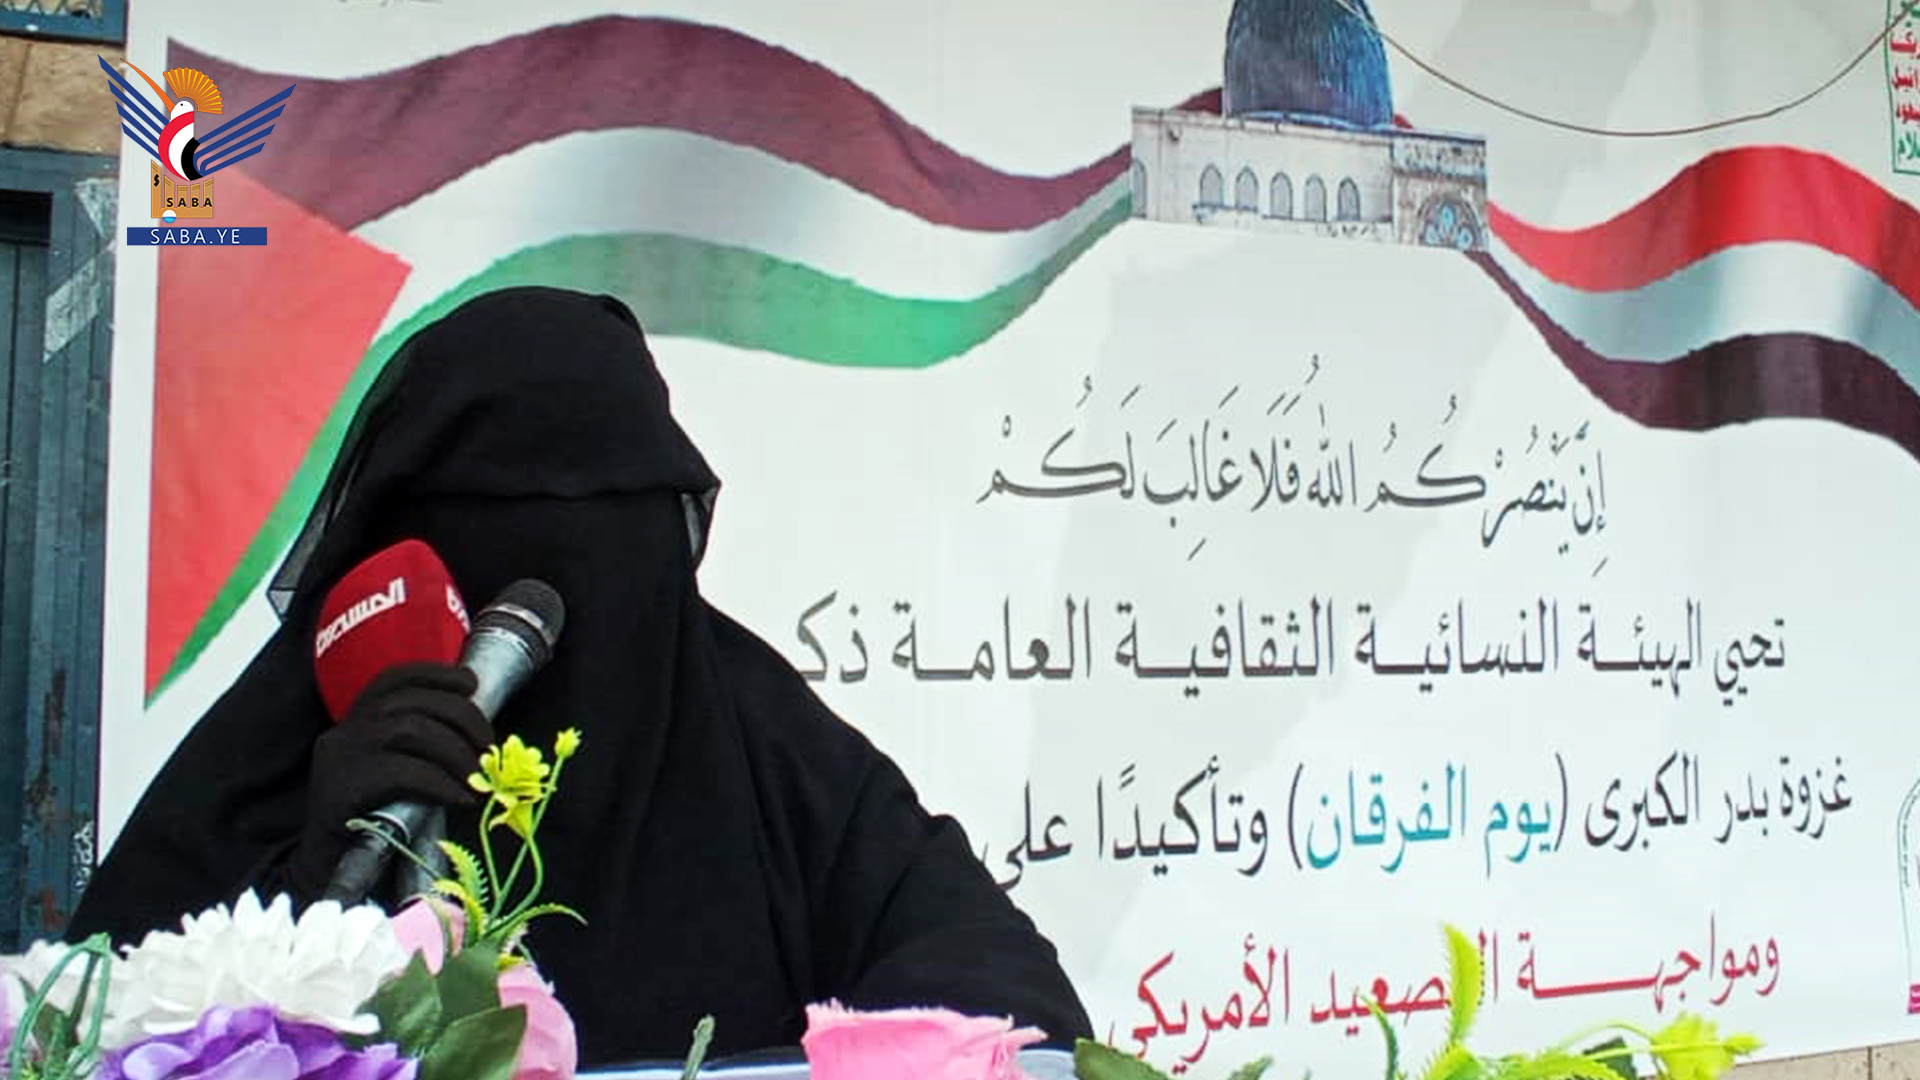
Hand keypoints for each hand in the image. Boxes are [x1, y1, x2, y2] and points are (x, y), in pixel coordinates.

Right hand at [291, 662, 489, 892]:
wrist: (327, 871)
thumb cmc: (374, 822)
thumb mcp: (396, 773)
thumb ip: (422, 746)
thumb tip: (479, 734)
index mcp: (356, 722)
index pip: (394, 679)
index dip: (436, 674)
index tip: (472, 683)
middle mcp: (344, 731)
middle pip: (411, 701)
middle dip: (462, 718)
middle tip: (488, 748)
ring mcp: (339, 757)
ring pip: (410, 729)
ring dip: (456, 751)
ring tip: (477, 778)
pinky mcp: (340, 788)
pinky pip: (402, 772)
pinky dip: (440, 783)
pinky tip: (459, 799)